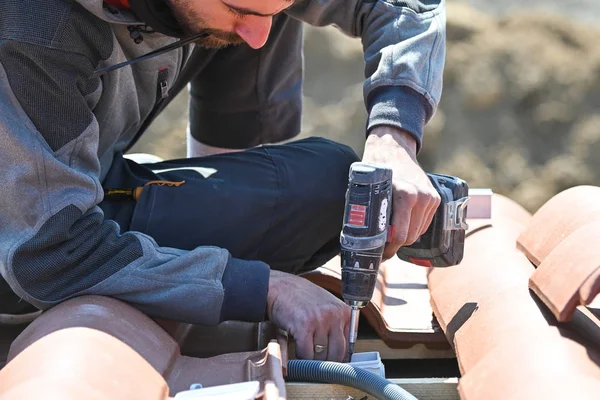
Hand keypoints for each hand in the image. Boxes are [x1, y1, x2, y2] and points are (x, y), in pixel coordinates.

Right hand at [266, 270, 350, 361]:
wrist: (280, 287)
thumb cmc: (301, 297)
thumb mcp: (327, 307)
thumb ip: (337, 326)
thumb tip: (342, 353)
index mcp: (344, 312)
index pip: (349, 347)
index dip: (339, 358)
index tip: (331, 361)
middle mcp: (334, 315)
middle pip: (337, 354)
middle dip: (325, 361)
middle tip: (316, 356)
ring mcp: (320, 320)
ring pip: (321, 357)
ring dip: (311, 358)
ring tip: (305, 346)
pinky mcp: (303, 326)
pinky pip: (306, 354)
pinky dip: (301, 355)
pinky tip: (298, 346)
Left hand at [362, 126, 440, 258]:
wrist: (393, 148)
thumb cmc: (377, 169)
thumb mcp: (369, 190)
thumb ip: (368, 214)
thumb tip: (360, 241)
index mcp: (405, 194)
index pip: (400, 236)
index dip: (387, 248)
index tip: (378, 252)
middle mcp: (421, 197)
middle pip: (409, 237)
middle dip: (395, 245)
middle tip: (381, 248)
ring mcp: (430, 198)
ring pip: (417, 232)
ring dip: (404, 237)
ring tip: (389, 235)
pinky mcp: (435, 199)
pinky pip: (424, 224)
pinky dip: (413, 228)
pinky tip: (401, 224)